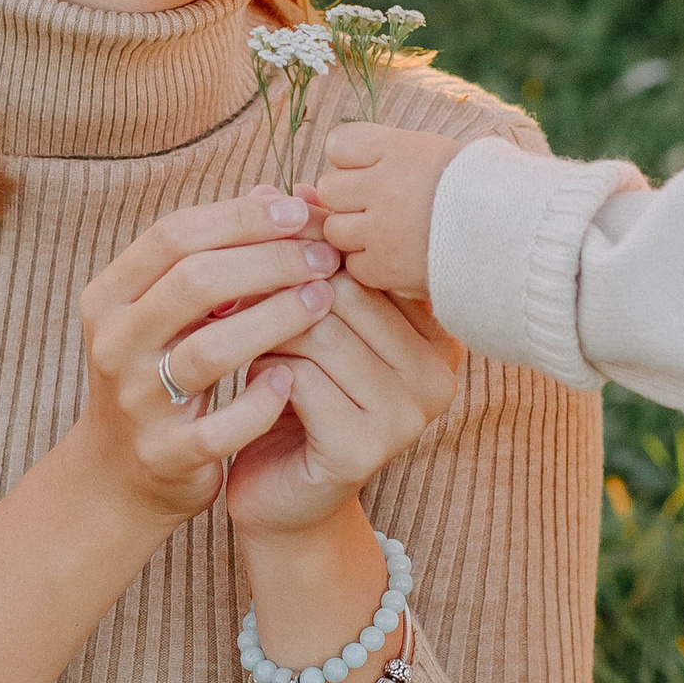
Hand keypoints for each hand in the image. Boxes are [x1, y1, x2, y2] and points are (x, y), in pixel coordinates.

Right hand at [75, 188, 346, 521]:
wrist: (121, 473)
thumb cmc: (161, 371)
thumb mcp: (173, 310)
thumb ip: (217, 253)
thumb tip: (271, 193)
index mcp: (110, 297)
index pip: (173, 235)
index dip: (239, 217)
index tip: (298, 210)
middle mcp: (113, 345)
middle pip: (193, 283)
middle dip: (268, 261)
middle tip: (325, 256)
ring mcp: (135, 403)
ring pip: (208, 350)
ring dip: (276, 319)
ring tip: (325, 299)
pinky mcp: (164, 454)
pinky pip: (219, 426)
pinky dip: (260, 401)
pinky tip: (294, 377)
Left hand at [225, 275, 465, 542]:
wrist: (281, 494)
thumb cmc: (297, 396)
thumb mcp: (311, 317)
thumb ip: (310, 257)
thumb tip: (291, 188)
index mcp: (439, 333)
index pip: (374, 263)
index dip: (315, 251)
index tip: (271, 253)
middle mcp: (438, 374)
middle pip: (348, 292)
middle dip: (285, 289)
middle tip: (244, 300)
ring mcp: (409, 415)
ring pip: (323, 331)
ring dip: (270, 331)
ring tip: (251, 342)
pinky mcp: (366, 448)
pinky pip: (303, 379)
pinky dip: (266, 372)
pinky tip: (259, 384)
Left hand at [316, 119, 474, 300]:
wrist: (515, 236)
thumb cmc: (475, 189)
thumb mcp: (435, 151)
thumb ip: (386, 153)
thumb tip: (336, 168)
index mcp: (399, 149)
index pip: (337, 144)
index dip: (351, 159)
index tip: (371, 169)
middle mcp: (385, 186)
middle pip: (329, 188)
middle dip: (349, 198)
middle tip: (379, 206)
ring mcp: (382, 230)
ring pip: (334, 229)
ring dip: (354, 233)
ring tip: (388, 234)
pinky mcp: (386, 268)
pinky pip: (354, 265)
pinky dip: (370, 264)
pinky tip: (396, 257)